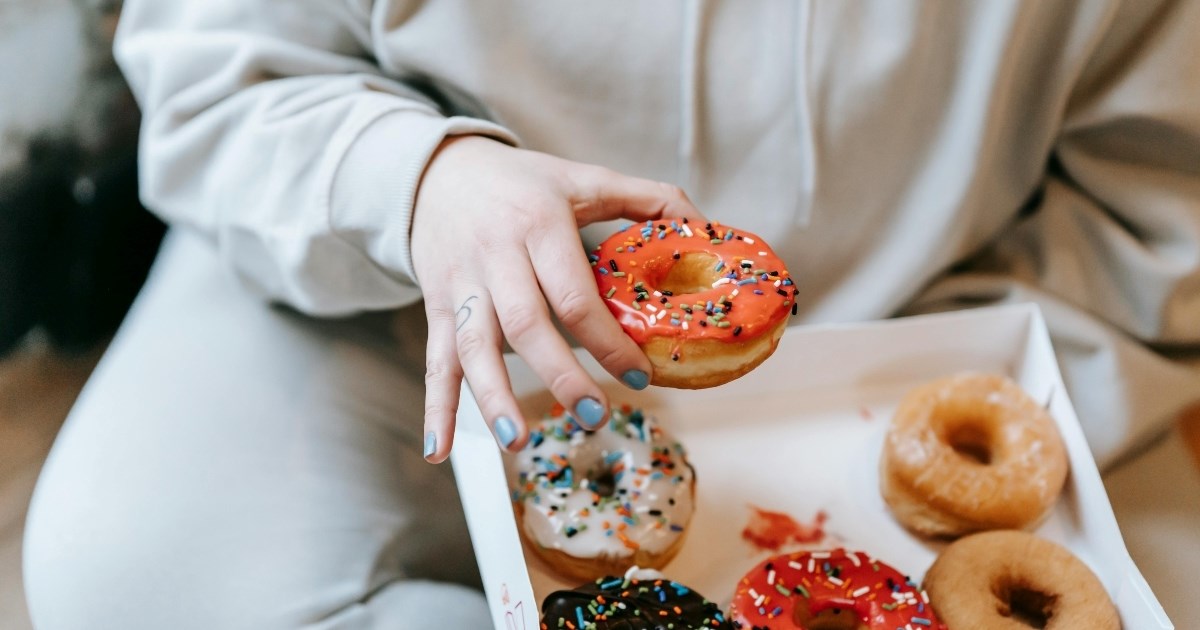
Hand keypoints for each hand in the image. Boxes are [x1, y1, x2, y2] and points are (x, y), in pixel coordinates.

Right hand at [412, 136, 703, 461]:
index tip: (640, 375)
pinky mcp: (436, 307)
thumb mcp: (583, 179)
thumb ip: (646, 198)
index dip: (608, 338)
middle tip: (596, 414)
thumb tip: (706, 227)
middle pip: (525, 324)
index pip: (574, 292)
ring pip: (473, 347)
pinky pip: (435, 361)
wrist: (439, 173)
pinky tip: (442, 450)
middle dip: (560, 374)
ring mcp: (461, 286)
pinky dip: (437, 408)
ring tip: (517, 440)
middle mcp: (495, 257)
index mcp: (539, 226)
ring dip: (493, 397)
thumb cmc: (522, 183)